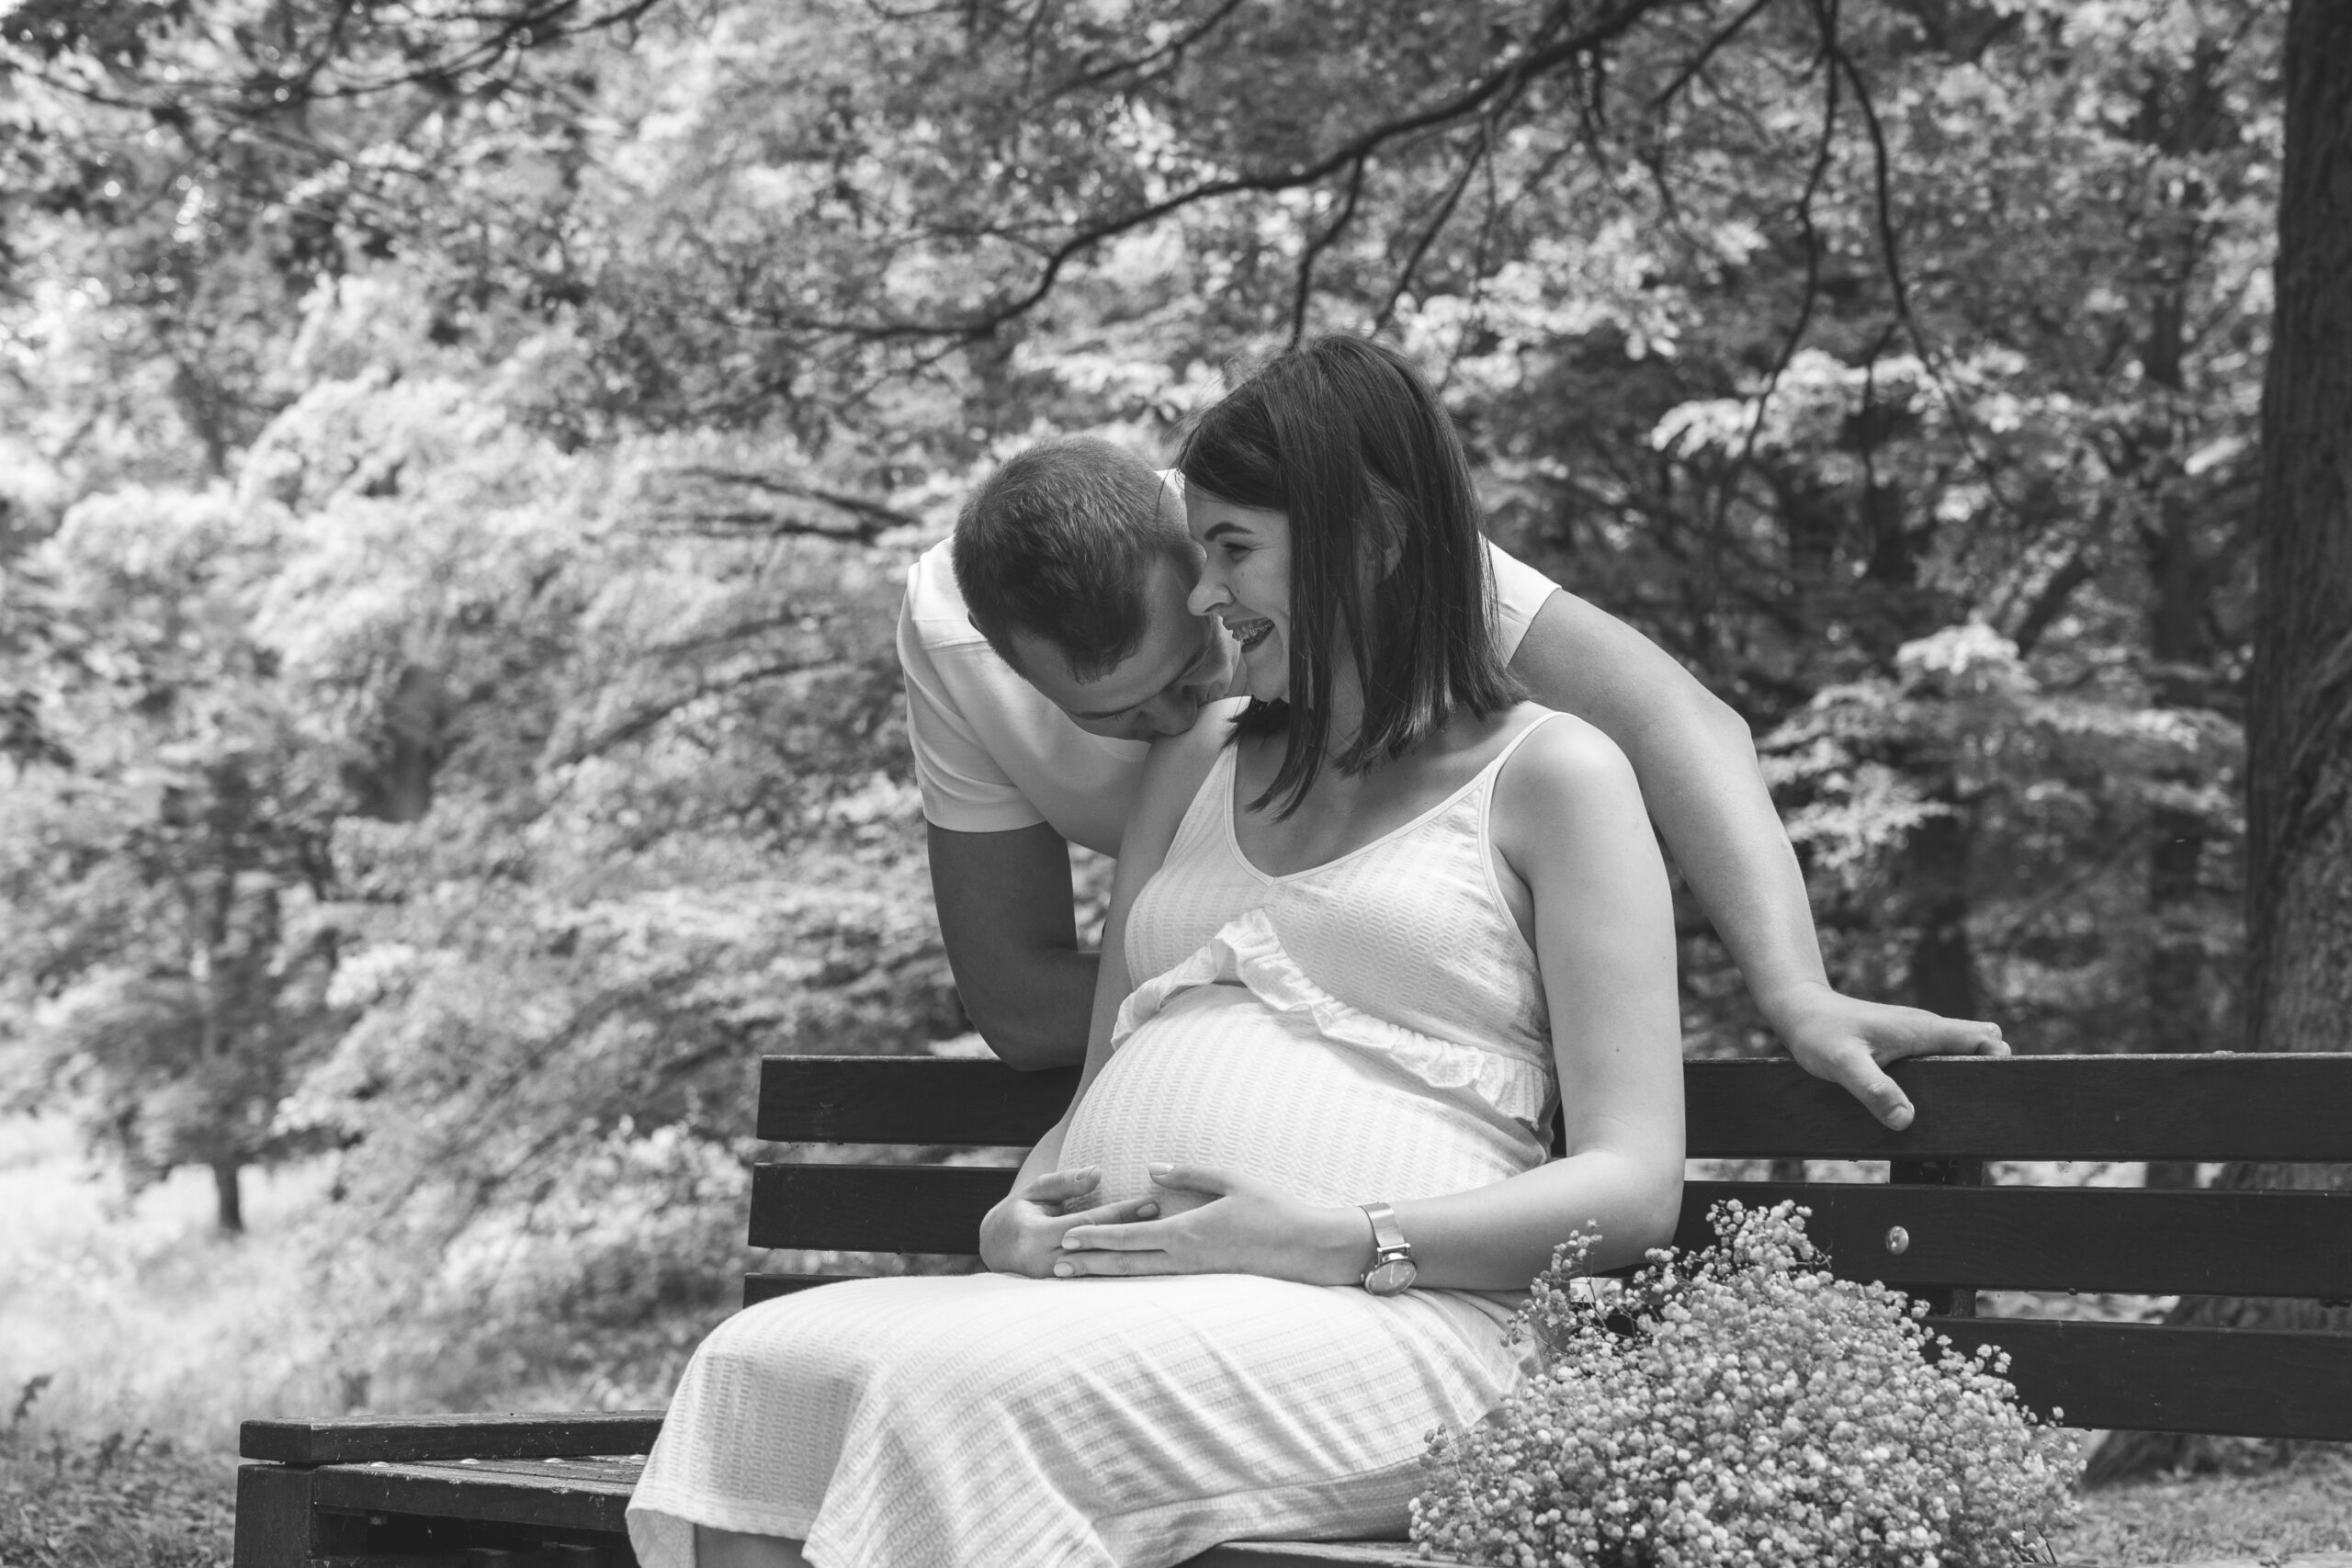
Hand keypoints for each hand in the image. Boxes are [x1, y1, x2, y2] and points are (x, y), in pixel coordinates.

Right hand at [979, 1167, 1158, 1277]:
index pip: (1086, 1224)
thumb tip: (1097, 1173)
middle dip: (1132, 1237)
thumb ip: (1065, 1182)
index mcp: (1035, 1235)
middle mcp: (1043, 1263)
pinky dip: (1118, 1275)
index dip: (1119, 1214)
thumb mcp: (1036, 1191)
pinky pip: (1094, 1283)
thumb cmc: (1019, 1213)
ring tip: (1162, 1246)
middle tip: (1165, 1224)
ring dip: (1130, 1259)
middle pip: (1097, 1251)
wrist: (994, 1248)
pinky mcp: (1059, 1293)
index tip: (1149, 1203)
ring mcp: (1051, 1283)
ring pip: (1098, 1273)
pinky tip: (1144, 1267)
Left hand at [1053, 1163, 1368, 1284]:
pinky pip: (1160, 1278)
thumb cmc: (1273, 1208)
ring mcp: (1195, 1272)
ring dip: (1105, 1274)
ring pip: (1140, 1275)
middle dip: (1088, 1263)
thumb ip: (1189, 1174)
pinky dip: (1133, 1275)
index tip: (1066, 1237)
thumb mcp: (1231, 1179)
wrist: (1307, 1246)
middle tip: (1053, 1265)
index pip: (1130, 1237)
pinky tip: (1119, 1275)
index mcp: (1188, 1233)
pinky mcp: (1205, 1278)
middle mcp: (1186, 1258)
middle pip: (1126, 1263)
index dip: (1096, 1237)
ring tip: (1075, 1275)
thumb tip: (1152, 1170)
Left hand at [1764, 981, 2006, 1129]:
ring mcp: (1915, 1038)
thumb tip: (1906, 1120)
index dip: (2000, 1062)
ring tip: (1954, 1115)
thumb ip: (1874, 1090)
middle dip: (1986, 1074)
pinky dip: (1941, 1079)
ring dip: (1962, 1079)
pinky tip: (1925, 1106)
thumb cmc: (1820, 1032)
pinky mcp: (1903, 1047)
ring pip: (1958, 1055)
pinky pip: (1937, 1060)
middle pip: (1979, 1048)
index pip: (1985, 1037)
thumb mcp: (1843, 1064)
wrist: (1799, 1011)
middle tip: (1974, 1111)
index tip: (1998, 1092)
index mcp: (1924, 1030)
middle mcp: (1926, 1031)